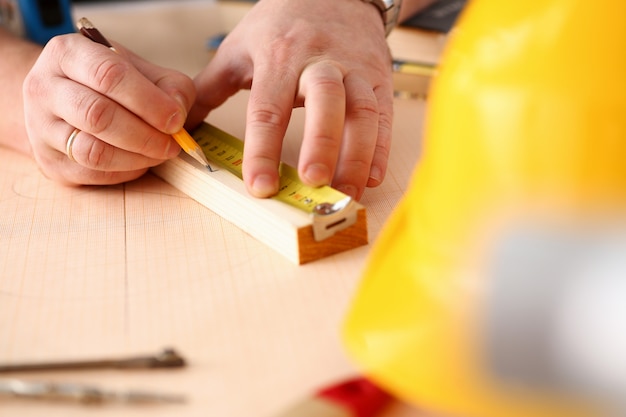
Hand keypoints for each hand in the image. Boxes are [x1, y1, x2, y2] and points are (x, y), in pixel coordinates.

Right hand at [23, 34, 195, 184]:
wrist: (64, 102)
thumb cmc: (111, 86)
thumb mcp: (141, 71)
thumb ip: (170, 86)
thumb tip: (178, 112)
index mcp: (68, 53)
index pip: (109, 75)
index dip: (149, 101)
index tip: (176, 119)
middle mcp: (44, 87)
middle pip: (98, 115)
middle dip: (145, 134)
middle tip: (172, 143)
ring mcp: (40, 128)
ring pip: (92, 151)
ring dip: (137, 157)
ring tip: (160, 153)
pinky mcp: (49, 162)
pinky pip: (92, 173)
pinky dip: (125, 171)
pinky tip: (140, 161)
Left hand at [188, 0, 393, 199]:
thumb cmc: (283, 24)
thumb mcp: (240, 46)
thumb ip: (209, 87)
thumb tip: (178, 124)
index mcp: (279, 56)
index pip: (269, 108)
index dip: (263, 149)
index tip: (260, 186)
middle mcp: (320, 61)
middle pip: (326, 101)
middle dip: (321, 143)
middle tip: (312, 182)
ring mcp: (355, 68)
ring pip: (363, 111)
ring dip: (357, 154)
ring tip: (346, 194)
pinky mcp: (379, 77)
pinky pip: (385, 114)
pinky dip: (382, 148)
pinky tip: (373, 177)